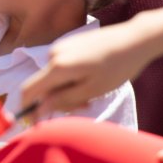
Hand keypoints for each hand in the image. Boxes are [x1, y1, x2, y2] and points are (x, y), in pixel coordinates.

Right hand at [20, 18, 155, 113]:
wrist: (134, 39)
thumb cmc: (117, 68)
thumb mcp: (92, 90)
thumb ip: (63, 100)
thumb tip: (40, 109)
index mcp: (57, 67)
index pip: (28, 89)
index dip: (28, 107)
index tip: (37, 123)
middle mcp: (52, 54)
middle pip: (43, 85)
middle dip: (58, 100)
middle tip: (86, 106)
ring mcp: (59, 47)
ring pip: (54, 77)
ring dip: (67, 89)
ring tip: (92, 92)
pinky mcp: (68, 43)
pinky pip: (61, 67)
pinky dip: (71, 78)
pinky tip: (91, 77)